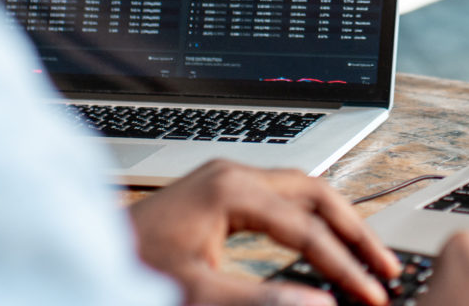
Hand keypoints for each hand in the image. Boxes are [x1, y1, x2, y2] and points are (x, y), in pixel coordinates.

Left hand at [129, 160, 401, 305]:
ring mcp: (224, 180)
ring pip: (302, 192)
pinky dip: (310, 221)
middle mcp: (232, 175)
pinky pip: (280, 199)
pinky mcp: (217, 194)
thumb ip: (262, 299)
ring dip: (337, 224)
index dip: (345, 266)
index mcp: (231, 190)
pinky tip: (322, 243)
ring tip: (366, 257)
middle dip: (356, 233)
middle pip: (317, 194)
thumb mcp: (198, 292)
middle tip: (386, 270)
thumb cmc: (129, 268)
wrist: (83, 255)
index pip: (307, 229)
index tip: (371, 296)